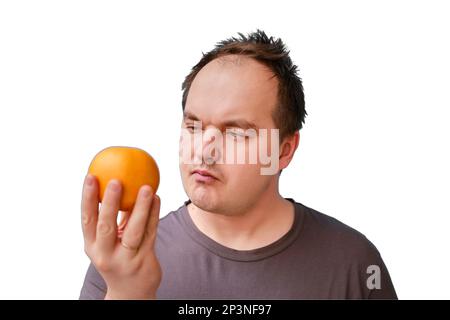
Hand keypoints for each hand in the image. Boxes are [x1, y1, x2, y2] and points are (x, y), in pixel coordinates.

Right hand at [81, 174, 161, 298]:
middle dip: (109, 202)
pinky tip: (157, 198)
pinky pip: (151, 233)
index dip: (87, 198)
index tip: (90, 176)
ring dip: (140, 207)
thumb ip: (113, 217)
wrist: (132, 293)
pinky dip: (154, 215)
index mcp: (93, 246)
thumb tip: (116, 181)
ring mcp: (126, 259)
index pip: (87, 220)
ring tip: (147, 187)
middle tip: (116, 179)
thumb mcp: (110, 242)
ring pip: (134, 230)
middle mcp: (106, 254)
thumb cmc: (119, 258)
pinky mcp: (145, 260)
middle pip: (106, 226)